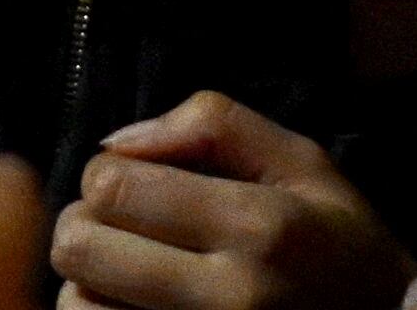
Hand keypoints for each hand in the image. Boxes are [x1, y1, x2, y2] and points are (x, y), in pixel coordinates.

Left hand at [50, 90, 416, 309]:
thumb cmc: (340, 249)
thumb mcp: (305, 165)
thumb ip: (213, 125)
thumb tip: (115, 144)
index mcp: (259, 228)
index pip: (112, 187)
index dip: (109, 175)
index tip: (137, 185)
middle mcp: (227, 299)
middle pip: (79, 248)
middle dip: (89, 225)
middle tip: (124, 229)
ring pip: (76, 307)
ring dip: (90, 284)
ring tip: (131, 278)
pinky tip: (137, 309)